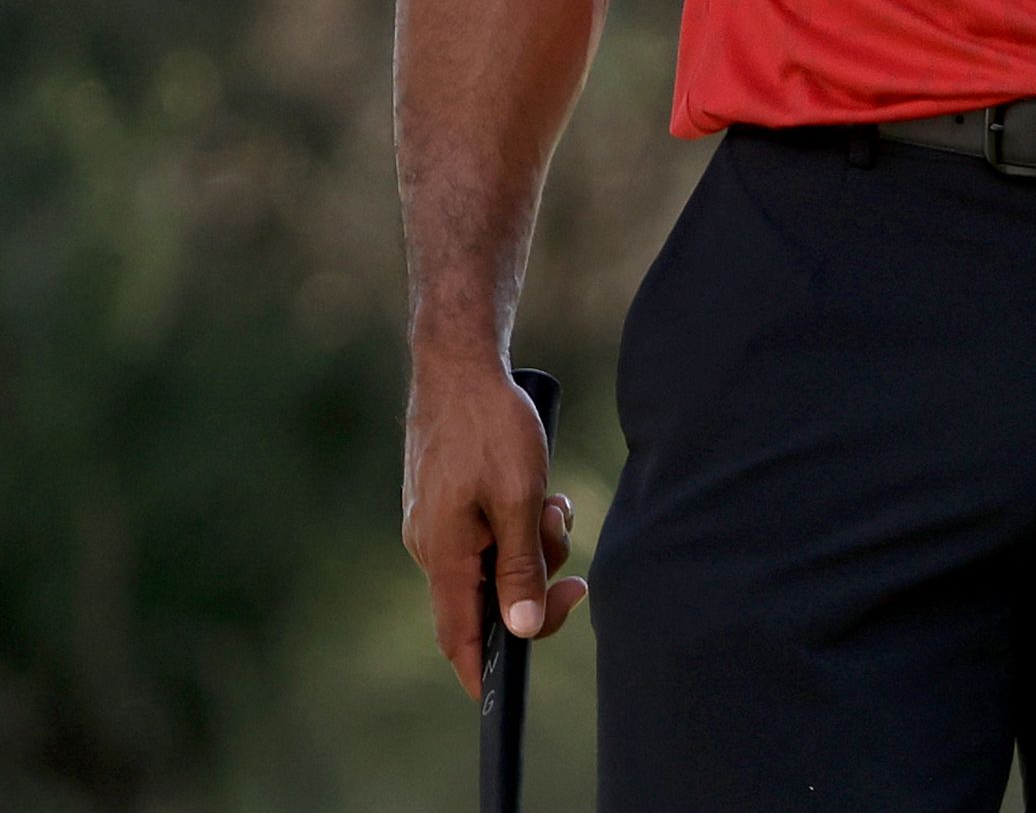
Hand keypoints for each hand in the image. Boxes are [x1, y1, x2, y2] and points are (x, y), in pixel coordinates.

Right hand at [402, 351, 585, 699]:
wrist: (459, 366)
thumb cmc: (490, 428)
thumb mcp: (519, 500)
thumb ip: (519, 567)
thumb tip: (521, 629)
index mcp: (444, 555)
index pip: (458, 636)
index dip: (479, 671)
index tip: (501, 698)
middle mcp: (432, 548)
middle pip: (488, 600)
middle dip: (536, 586)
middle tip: (573, 570)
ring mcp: (438, 525)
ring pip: (497, 563)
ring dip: (535, 545)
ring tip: (553, 503)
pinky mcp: (448, 504)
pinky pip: (492, 534)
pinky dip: (522, 524)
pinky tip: (541, 492)